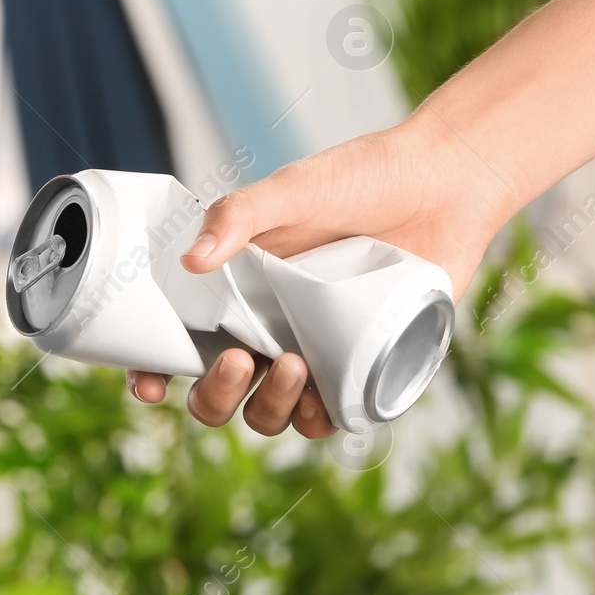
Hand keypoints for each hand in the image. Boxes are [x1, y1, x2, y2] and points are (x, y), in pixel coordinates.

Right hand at [127, 113, 517, 435]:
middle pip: (220, 396)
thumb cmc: (365, 177)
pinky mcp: (366, 367)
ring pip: (273, 415)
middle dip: (214, 396)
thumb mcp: (294, 188)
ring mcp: (318, 352)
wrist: (446, 181)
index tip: (149, 382)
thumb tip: (192, 259)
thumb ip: (239, 216)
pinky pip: (334, 415)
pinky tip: (324, 393)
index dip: (156, 371)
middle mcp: (272, 328)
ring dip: (270, 407)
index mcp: (239, 291)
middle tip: (234, 362)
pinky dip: (322, 417)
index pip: (182, 343)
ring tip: (293, 364)